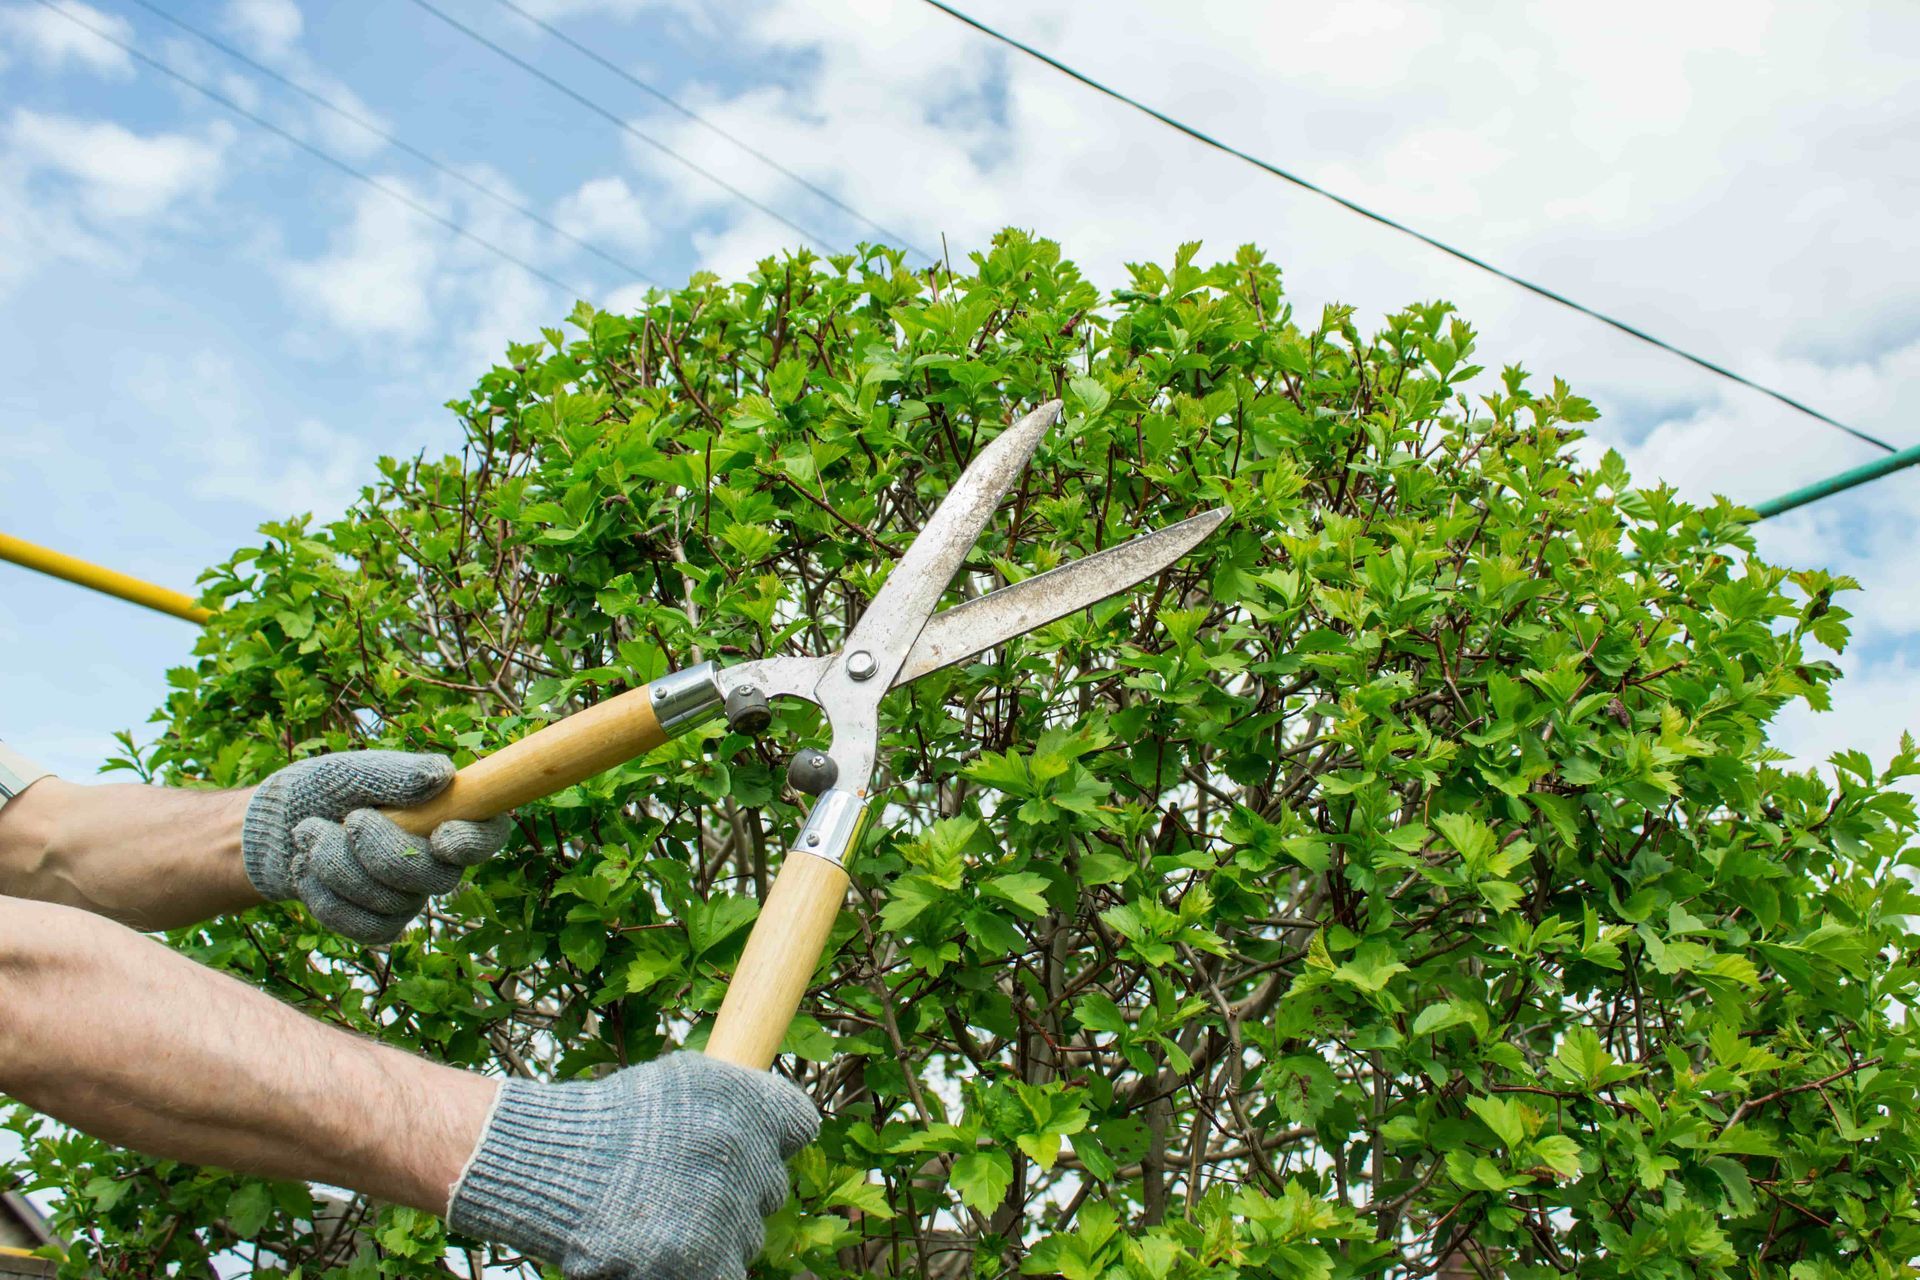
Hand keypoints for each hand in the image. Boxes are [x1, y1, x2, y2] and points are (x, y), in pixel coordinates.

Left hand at [242, 751, 510, 942]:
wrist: (273, 829)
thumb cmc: (321, 790)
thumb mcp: (351, 771)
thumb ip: (395, 774)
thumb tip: (442, 776)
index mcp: (444, 814)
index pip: (487, 834)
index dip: (474, 843)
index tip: (441, 837)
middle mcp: (436, 860)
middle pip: (437, 878)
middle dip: (382, 852)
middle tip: (349, 820)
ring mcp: (409, 897)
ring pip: (394, 903)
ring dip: (339, 867)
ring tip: (309, 834)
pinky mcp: (377, 924)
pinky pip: (366, 927)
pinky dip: (326, 898)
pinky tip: (307, 872)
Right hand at [448, 1052, 819, 1278]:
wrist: (550, 1165)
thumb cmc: (613, 1120)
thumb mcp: (682, 1080)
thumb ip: (737, 1095)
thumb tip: (782, 1120)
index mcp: (748, 1102)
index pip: (800, 1124)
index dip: (771, 1137)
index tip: (745, 1145)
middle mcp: (746, 1155)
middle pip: (770, 1187)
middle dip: (736, 1188)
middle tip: (684, 1184)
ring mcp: (726, 1214)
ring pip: (747, 1236)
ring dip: (717, 1231)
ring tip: (663, 1214)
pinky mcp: (703, 1264)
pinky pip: (726, 1273)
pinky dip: (702, 1267)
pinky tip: (663, 1246)